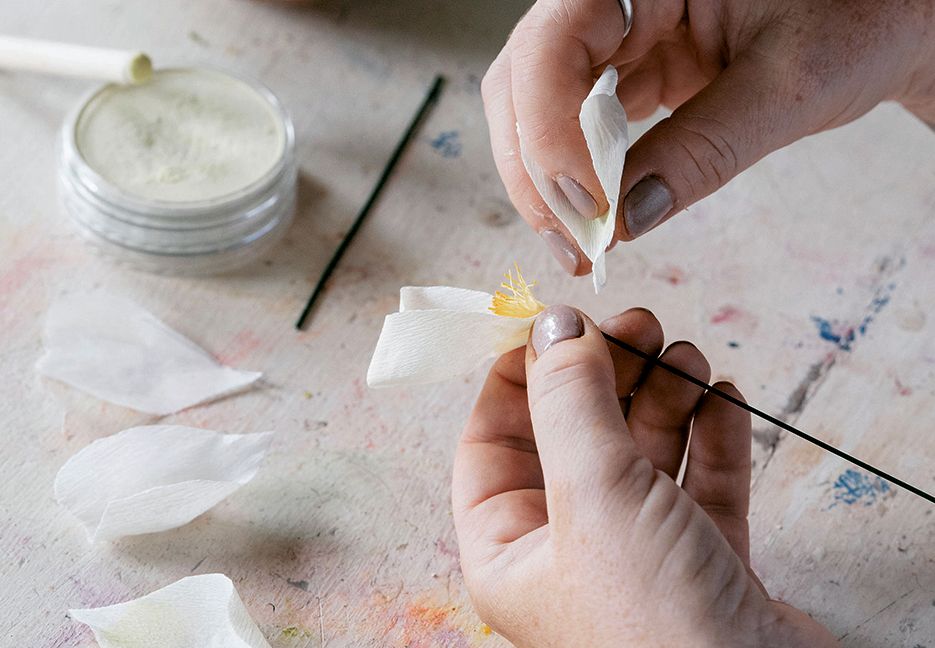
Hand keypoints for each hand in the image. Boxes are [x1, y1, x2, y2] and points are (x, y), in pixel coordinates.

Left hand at [452, 305, 838, 646]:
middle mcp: (569, 549)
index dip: (519, 376)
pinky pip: (702, 480)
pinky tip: (725, 399)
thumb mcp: (592, 495)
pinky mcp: (706, 560)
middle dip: (607, 374)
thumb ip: (570, 402)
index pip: (491, 441)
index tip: (556, 321)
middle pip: (576, 434)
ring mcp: (640, 554)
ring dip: (666, 396)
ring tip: (689, 359)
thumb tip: (553, 326)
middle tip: (640, 325)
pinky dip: (713, 435)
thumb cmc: (652, 623)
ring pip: (643, 451)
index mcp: (510, 548)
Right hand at [483, 0, 934, 274]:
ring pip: (535, 109)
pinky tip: (596, 220)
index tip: (589, 208)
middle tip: (575, 243)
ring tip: (581, 244)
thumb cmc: (858, 20)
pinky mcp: (627, 75)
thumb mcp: (789, 85)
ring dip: (548, 184)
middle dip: (538, 169)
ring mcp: (616, 38)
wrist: (883, 23)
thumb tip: (625, 221)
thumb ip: (705, 150)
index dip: (551, 130)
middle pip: (526, 80)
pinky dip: (578, 182)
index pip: (555, 44)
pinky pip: (574, 128)